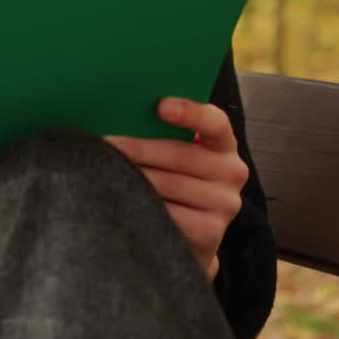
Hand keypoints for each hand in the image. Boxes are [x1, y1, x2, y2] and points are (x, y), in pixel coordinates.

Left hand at [105, 98, 248, 279]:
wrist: (195, 229)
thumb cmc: (179, 177)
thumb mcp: (183, 151)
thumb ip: (166, 131)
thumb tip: (124, 112)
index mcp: (223, 144)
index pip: (214, 123)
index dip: (189, 112)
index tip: (160, 106)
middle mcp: (231, 172)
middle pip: (180, 155)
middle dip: (138, 149)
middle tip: (107, 143)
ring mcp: (223, 204)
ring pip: (168, 185)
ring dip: (134, 177)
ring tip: (107, 169)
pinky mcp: (210, 232)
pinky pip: (167, 215)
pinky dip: (142, 205)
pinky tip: (124, 198)